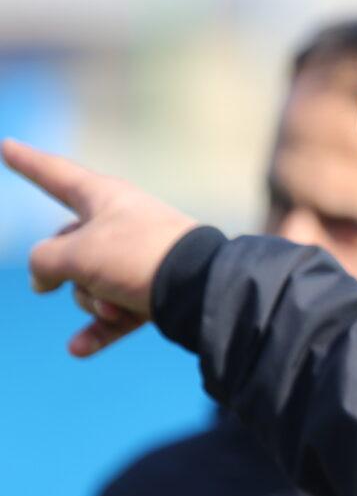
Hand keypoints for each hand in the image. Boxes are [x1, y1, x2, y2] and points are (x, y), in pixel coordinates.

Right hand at [2, 139, 198, 355]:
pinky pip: (113, 313)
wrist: (199, 288)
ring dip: (94, 302)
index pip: (55, 175)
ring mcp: (137, 259)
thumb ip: (45, 260)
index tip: (8, 146)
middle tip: (84, 277)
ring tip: (116, 303)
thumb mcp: (75, 253)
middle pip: (67, 248)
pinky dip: (100, 329)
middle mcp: (121, 223)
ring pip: (89, 285)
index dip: (28, 162)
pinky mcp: (151, 291)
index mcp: (104, 197)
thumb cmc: (136, 256)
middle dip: (66, 273)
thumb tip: (43, 278)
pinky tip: (79, 349)